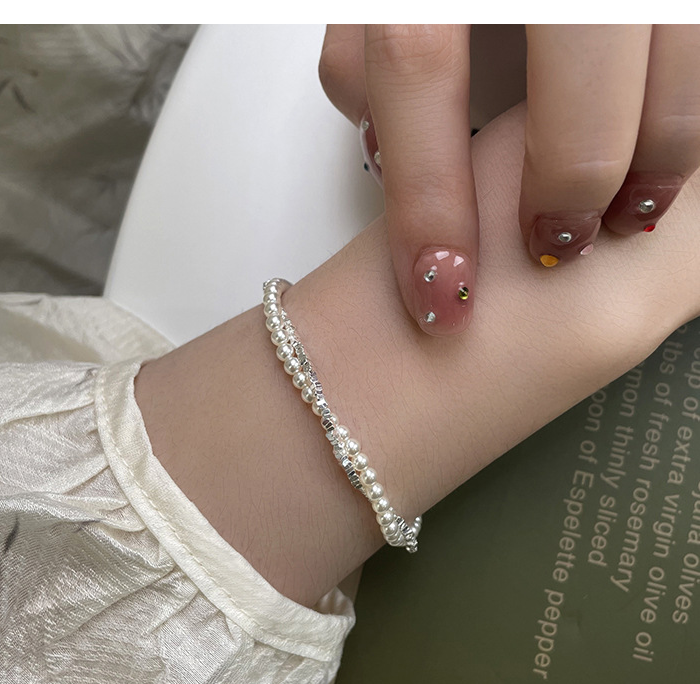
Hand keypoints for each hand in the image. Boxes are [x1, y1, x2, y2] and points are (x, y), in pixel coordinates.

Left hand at [319, 24, 699, 337]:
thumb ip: (367, 57)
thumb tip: (383, 148)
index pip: (419, 66)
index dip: (428, 197)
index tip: (439, 294)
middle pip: (578, 52)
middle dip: (569, 176)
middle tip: (553, 249)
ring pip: (679, 39)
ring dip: (664, 147)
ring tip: (634, 214)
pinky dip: (695, 102)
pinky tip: (670, 146)